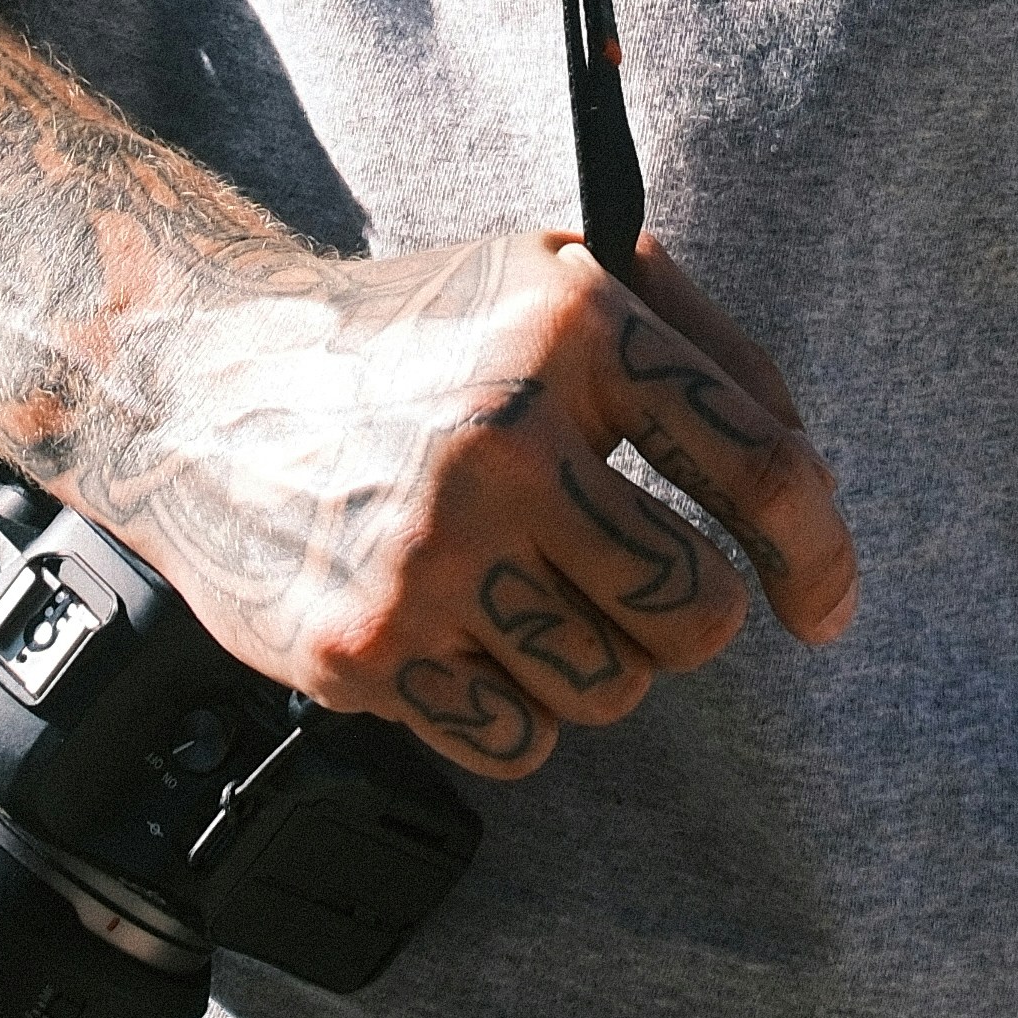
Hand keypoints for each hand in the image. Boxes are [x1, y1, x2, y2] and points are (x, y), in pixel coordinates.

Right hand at [83, 226, 858, 783]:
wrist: (194, 378)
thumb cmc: (410, 333)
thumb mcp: (556, 273)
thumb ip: (705, 349)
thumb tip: (810, 493)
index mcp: (574, 329)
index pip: (761, 469)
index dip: (821, 555)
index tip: (824, 606)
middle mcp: (502, 440)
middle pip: (694, 612)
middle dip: (687, 615)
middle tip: (632, 581)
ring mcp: (426, 552)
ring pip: (615, 691)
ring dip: (596, 660)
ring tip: (526, 591)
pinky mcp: (363, 648)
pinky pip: (521, 744)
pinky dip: (514, 709)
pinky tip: (463, 633)